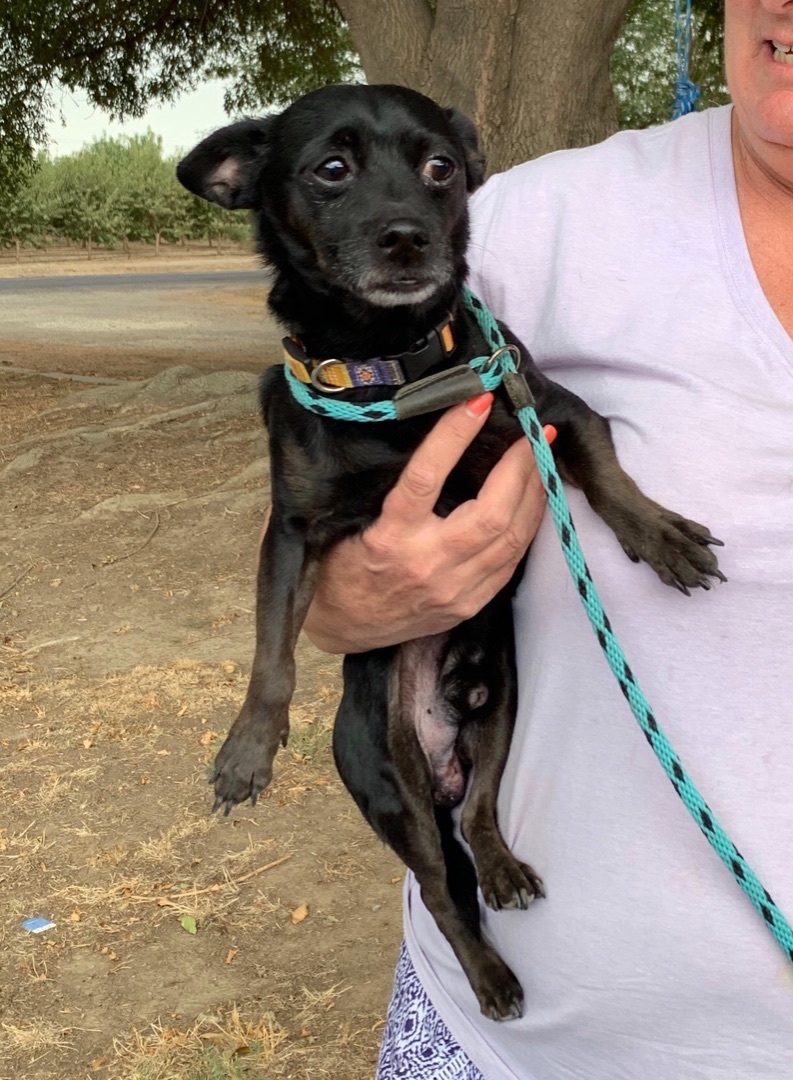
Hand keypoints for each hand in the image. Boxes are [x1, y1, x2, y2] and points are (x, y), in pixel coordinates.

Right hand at [301, 393, 552, 652]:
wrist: (344, 626)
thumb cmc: (343, 565)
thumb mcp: (352, 522)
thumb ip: (383, 490)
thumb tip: (419, 436)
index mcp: (389, 537)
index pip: (426, 478)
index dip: (454, 436)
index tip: (478, 400)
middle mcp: (426, 563)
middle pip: (489, 514)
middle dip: (519, 468)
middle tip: (535, 433)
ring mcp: (453, 589)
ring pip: (510, 538)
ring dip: (533, 494)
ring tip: (543, 460)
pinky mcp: (469, 604)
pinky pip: (511, 562)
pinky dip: (528, 527)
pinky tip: (535, 501)